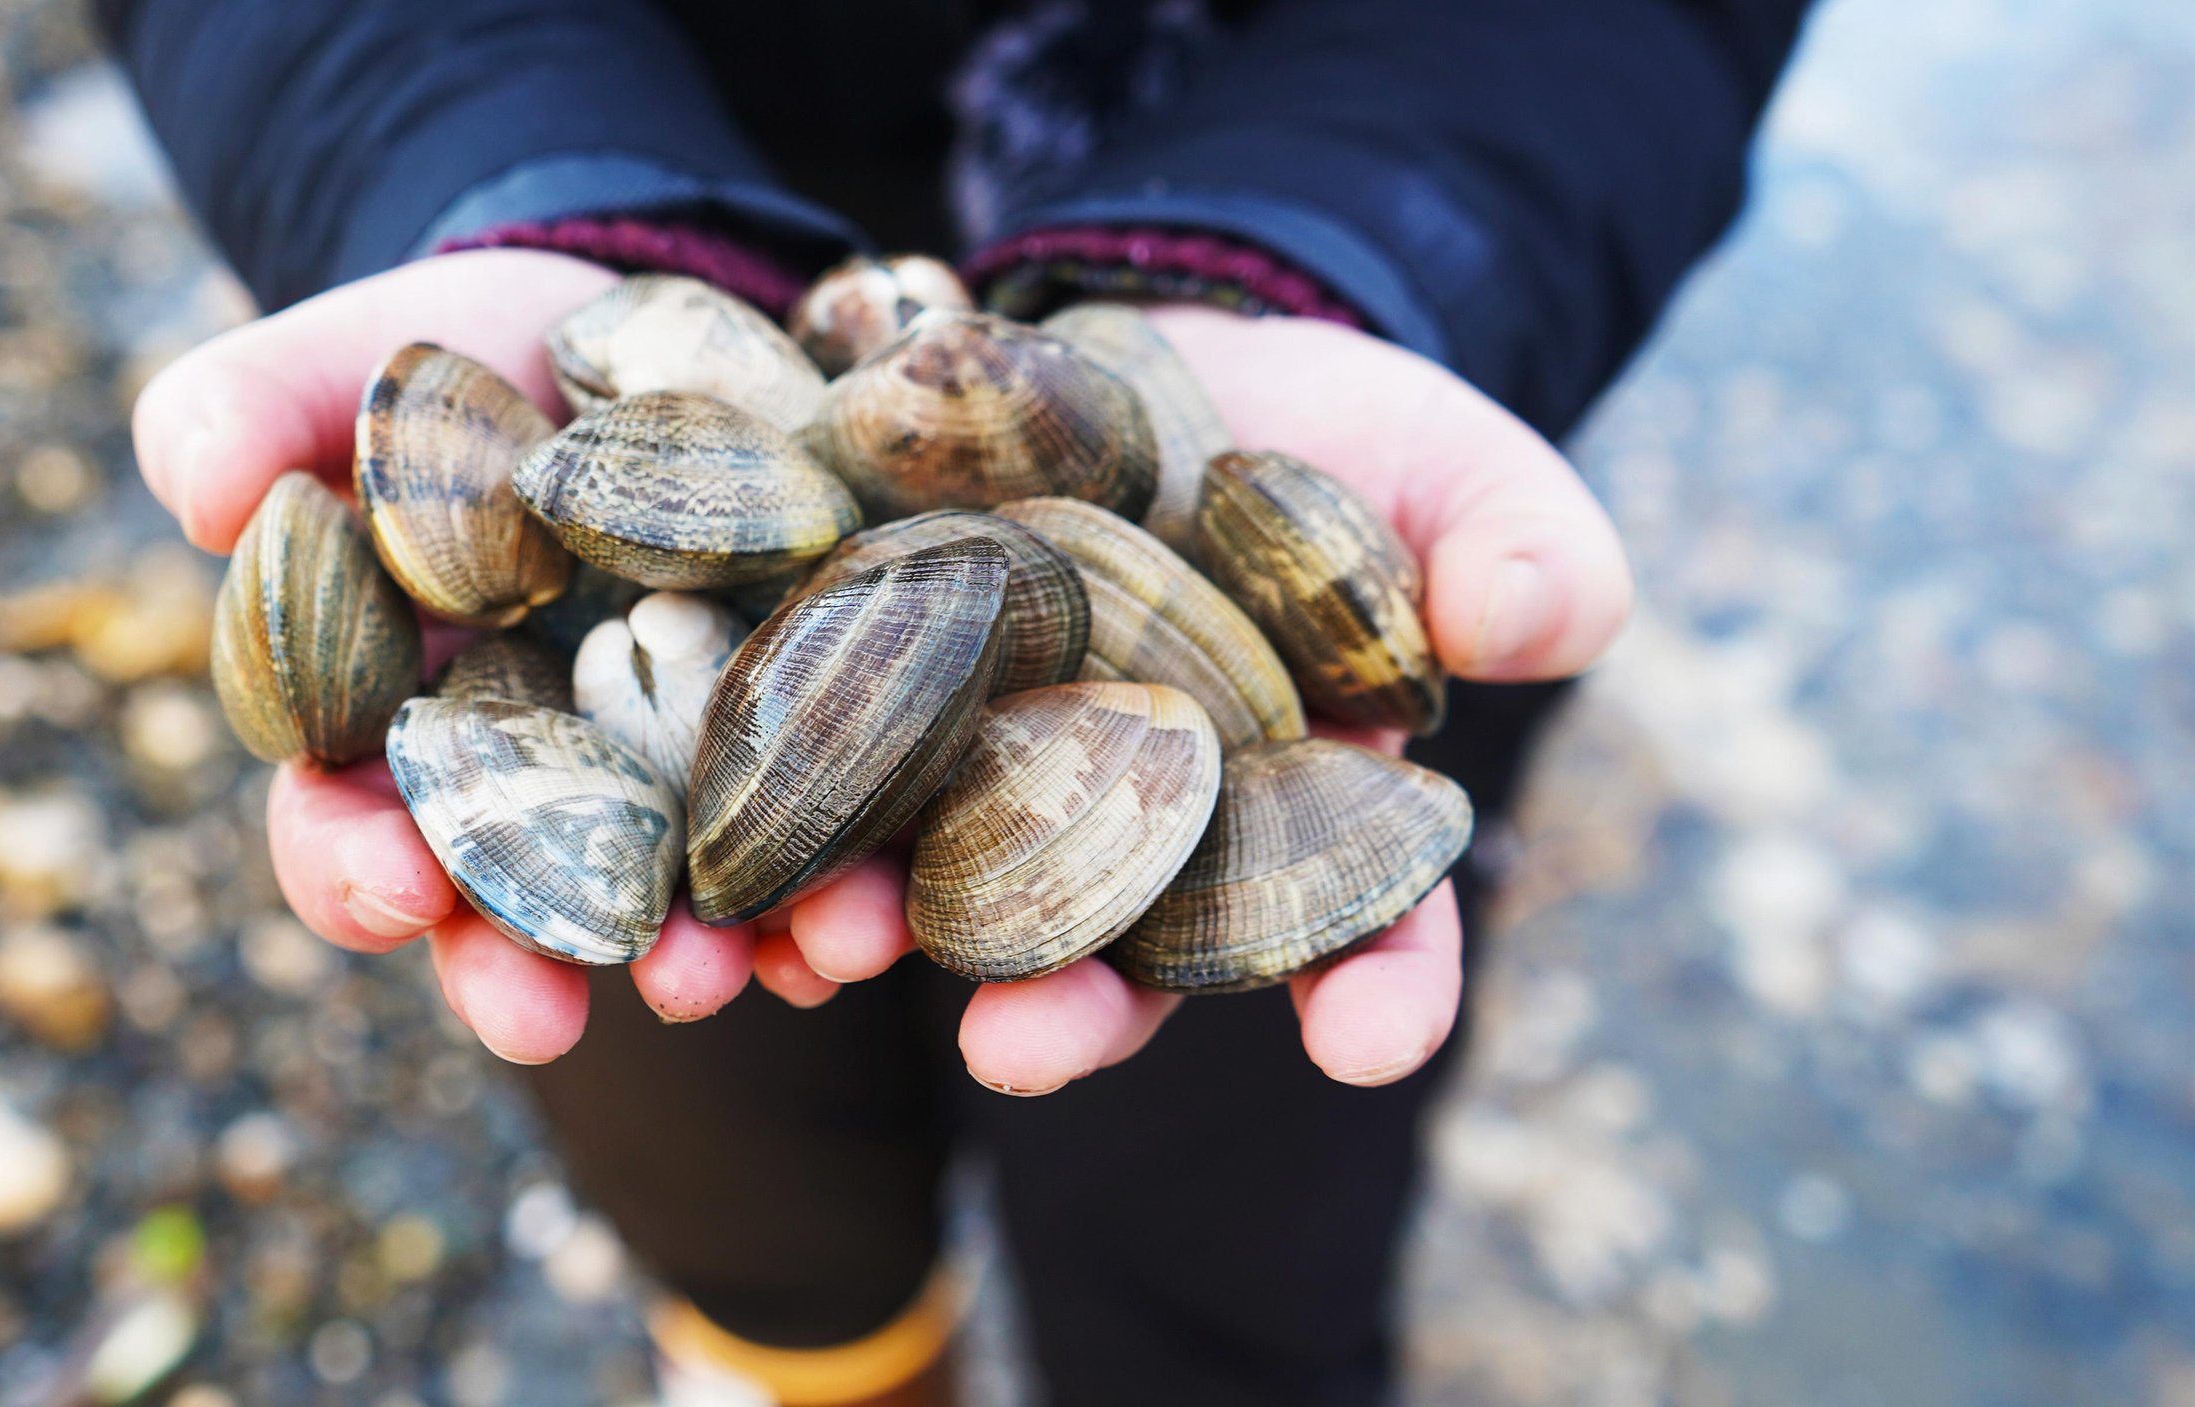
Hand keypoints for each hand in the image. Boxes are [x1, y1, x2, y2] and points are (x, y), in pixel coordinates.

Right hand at [136, 251, 766, 1061]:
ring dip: (708, 957)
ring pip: (678, 907)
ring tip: (744, 973)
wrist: (648, 327)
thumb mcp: (349, 364)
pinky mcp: (797, 756)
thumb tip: (201, 494)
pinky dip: (837, 894)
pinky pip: (818, 851)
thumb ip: (249, 410)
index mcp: (393, 731)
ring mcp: (668, 788)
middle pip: (513, 910)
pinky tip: (863, 920)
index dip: (353, 870)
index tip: (393, 886)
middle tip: (548, 1016)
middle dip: (527, 967)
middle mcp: (533, 795)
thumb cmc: (461, 365)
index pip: (345, 829)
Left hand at [781, 306, 1634, 1092]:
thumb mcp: (1448, 462)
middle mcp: (1139, 838)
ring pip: (938, 889)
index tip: (1369, 1039)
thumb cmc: (1332, 434)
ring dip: (878, 935)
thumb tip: (1541, 619)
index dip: (1379, 983)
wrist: (1142, 351)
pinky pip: (804, 781)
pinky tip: (696, 863)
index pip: (1366, 920)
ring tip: (823, 950)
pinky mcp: (867, 702)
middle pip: (1117, 949)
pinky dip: (750, 821)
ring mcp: (994, 780)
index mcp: (1303, 815)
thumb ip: (1512, 543)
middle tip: (1022, 1052)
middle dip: (1071, 1008)